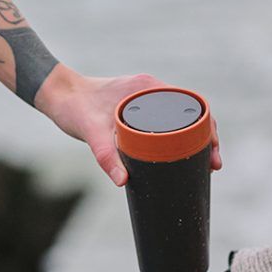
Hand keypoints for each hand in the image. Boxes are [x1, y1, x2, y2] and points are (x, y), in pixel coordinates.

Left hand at [35, 67, 221, 185]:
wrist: (57, 95)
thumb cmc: (73, 108)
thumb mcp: (91, 133)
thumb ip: (105, 156)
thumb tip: (123, 182)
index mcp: (148, 88)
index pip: (192, 107)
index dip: (209, 130)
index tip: (213, 153)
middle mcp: (151, 89)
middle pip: (190, 114)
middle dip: (206, 139)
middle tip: (212, 166)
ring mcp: (145, 96)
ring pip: (179, 117)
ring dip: (193, 137)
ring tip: (202, 163)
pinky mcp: (138, 106)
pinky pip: (165, 119)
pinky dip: (177, 134)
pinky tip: (180, 153)